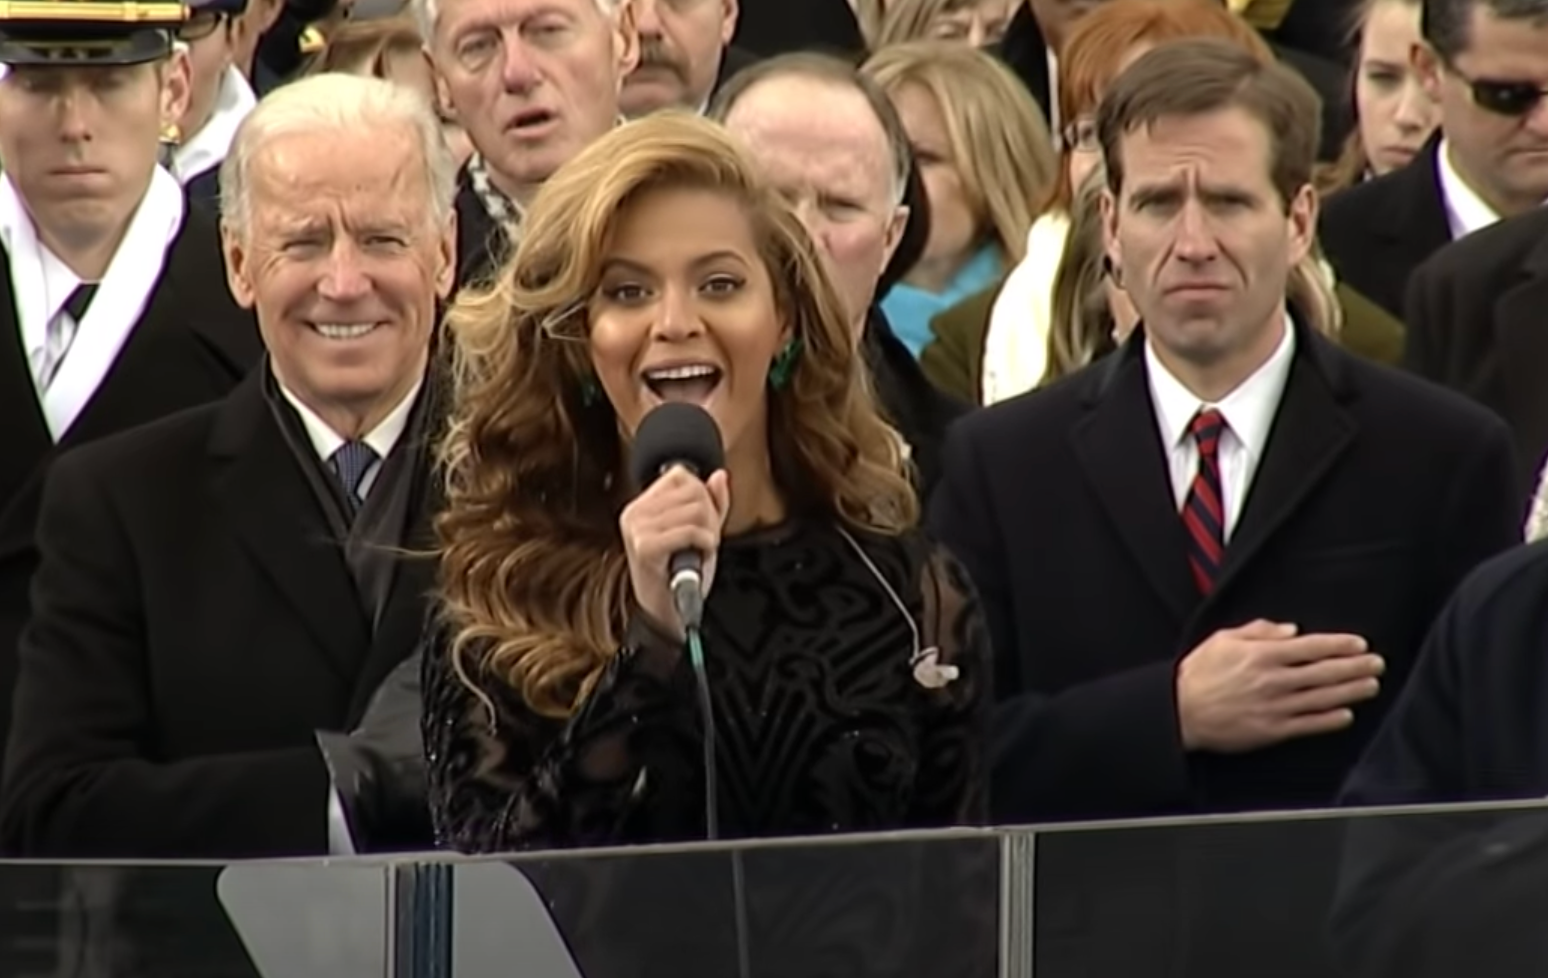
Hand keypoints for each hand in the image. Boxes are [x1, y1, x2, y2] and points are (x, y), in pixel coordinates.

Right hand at [619, 466, 729, 638]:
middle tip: (702, 541)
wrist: (668, 613)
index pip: (682, 476)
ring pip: (696, 509)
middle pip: (693, 490)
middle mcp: (635, 513)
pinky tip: (700, 555)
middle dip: (709, 516)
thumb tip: (720, 476)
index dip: (702, 497)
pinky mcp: (645, 547)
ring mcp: (637, 529)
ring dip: (709, 532)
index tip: (700, 524)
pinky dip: (705, 543)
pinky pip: (690, 530)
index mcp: (641, 506)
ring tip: (698, 550)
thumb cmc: (680, 574)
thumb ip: (711, 503)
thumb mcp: (699, 532)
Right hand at [1176, 620, 1383, 753]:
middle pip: (1324, 672)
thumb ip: (1258, 630)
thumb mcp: (1222, 639)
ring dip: (1351, 691)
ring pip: (1322, 697)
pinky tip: (1346, 715)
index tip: (1359, 643)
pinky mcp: (1272, 731)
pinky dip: (1330, 720)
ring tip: (1371, 686)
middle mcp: (1273, 680)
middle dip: (1355, 666)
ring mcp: (1275, 707)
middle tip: (1376, 663)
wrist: (1179, 711)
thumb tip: (1290, 630)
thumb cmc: (1198, 675)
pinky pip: (1308, 725)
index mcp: (1262, 655)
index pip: (1311, 647)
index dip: (1339, 645)